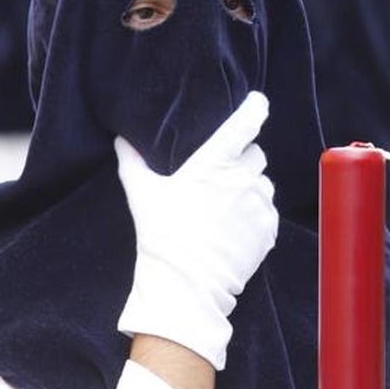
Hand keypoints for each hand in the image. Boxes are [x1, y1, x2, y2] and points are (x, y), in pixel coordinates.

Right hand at [115, 91, 277, 369]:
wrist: (187, 285)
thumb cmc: (163, 236)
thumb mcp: (143, 194)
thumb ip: (133, 162)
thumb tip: (120, 139)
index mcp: (215, 162)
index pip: (246, 123)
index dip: (255, 108)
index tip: (257, 102)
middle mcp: (243, 178)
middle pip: (256, 154)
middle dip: (242, 160)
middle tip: (222, 176)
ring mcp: (259, 204)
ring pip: (263, 184)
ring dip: (250, 188)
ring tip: (225, 208)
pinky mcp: (269, 228)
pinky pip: (268, 212)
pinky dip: (256, 215)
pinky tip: (233, 229)